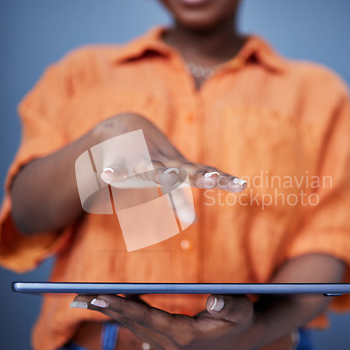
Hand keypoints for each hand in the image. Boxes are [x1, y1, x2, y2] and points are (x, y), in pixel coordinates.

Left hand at [71, 294, 257, 349]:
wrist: (241, 337)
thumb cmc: (240, 320)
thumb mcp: (241, 311)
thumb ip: (229, 305)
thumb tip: (215, 299)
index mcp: (183, 335)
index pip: (146, 318)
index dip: (122, 307)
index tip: (99, 297)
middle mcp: (170, 343)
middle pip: (131, 322)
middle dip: (105, 309)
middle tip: (78, 297)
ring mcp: (167, 343)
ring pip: (132, 325)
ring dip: (109, 311)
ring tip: (86, 298)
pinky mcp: (166, 339)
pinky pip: (139, 325)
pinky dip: (123, 313)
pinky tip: (111, 303)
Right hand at [93, 113, 246, 191]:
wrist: (121, 127)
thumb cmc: (149, 159)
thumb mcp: (164, 180)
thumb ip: (178, 201)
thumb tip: (193, 222)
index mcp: (177, 168)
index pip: (203, 174)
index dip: (222, 179)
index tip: (242, 185)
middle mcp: (163, 162)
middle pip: (182, 170)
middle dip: (196, 175)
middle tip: (211, 180)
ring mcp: (140, 161)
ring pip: (150, 167)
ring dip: (158, 172)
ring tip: (166, 176)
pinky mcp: (117, 161)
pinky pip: (115, 167)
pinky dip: (112, 171)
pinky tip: (107, 174)